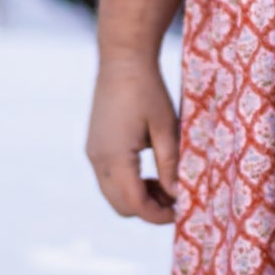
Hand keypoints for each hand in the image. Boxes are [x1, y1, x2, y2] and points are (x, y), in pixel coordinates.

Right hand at [86, 54, 179, 224]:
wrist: (122, 59)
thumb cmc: (148, 90)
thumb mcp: (166, 128)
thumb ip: (170, 164)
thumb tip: (179, 195)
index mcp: (115, 157)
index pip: (135, 204)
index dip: (158, 215)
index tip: (182, 212)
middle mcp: (97, 160)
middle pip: (121, 206)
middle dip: (148, 210)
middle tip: (176, 199)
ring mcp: (93, 153)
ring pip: (113, 194)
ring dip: (138, 197)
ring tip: (166, 184)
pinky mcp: (94, 145)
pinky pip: (109, 178)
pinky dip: (128, 184)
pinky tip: (150, 172)